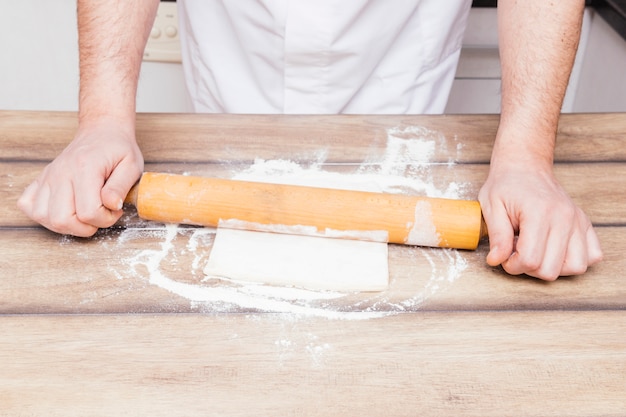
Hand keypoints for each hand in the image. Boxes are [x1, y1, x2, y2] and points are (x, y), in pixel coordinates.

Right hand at [18, 118, 143, 236]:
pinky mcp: (40, 179)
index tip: (115, 209)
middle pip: (62, 219)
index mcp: (85, 168)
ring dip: (66, 224)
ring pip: (44, 217)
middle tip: (101, 214)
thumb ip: (121, 187)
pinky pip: (28, 205)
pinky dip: (44, 215)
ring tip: (84, 213)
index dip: (106, 219)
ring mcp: (48, 176)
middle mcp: (61, 172)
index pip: (88, 212)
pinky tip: (64, 209)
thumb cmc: (118, 149)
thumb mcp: (131, 166)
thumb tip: (112, 205)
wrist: (102, 131)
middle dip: (86, 227)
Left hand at [478, 161, 602, 280]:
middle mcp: (564, 218)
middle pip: (551, 270)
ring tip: (536, 251)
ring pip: (575, 267)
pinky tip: (555, 250)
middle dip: (529, 269)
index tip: (504, 255)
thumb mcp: (491, 206)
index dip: (512, 265)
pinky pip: (593, 255)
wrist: (524, 167)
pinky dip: (575, 259)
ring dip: (553, 267)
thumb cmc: (506, 185)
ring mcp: (578, 221)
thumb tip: (496, 260)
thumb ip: (496, 236)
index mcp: (539, 213)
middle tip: (517, 251)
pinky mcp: (585, 223)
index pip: (530, 260)